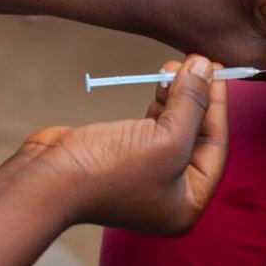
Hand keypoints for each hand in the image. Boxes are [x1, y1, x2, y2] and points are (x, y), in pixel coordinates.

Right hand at [20, 55, 227, 234]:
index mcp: (188, 202)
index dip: (218, 106)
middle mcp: (170, 192)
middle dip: (198, 97)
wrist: (46, 180)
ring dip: (178, 94)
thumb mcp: (167, 138)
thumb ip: (193, 102)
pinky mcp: (125, 155)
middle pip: (196, 135)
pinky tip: (161, 80)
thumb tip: (205, 67)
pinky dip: (160, 102)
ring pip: (174, 126)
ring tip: (174, 66)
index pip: (216, 146)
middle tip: (199, 63)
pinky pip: (153, 125)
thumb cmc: (111, 171)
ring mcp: (146, 174)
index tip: (219, 71)